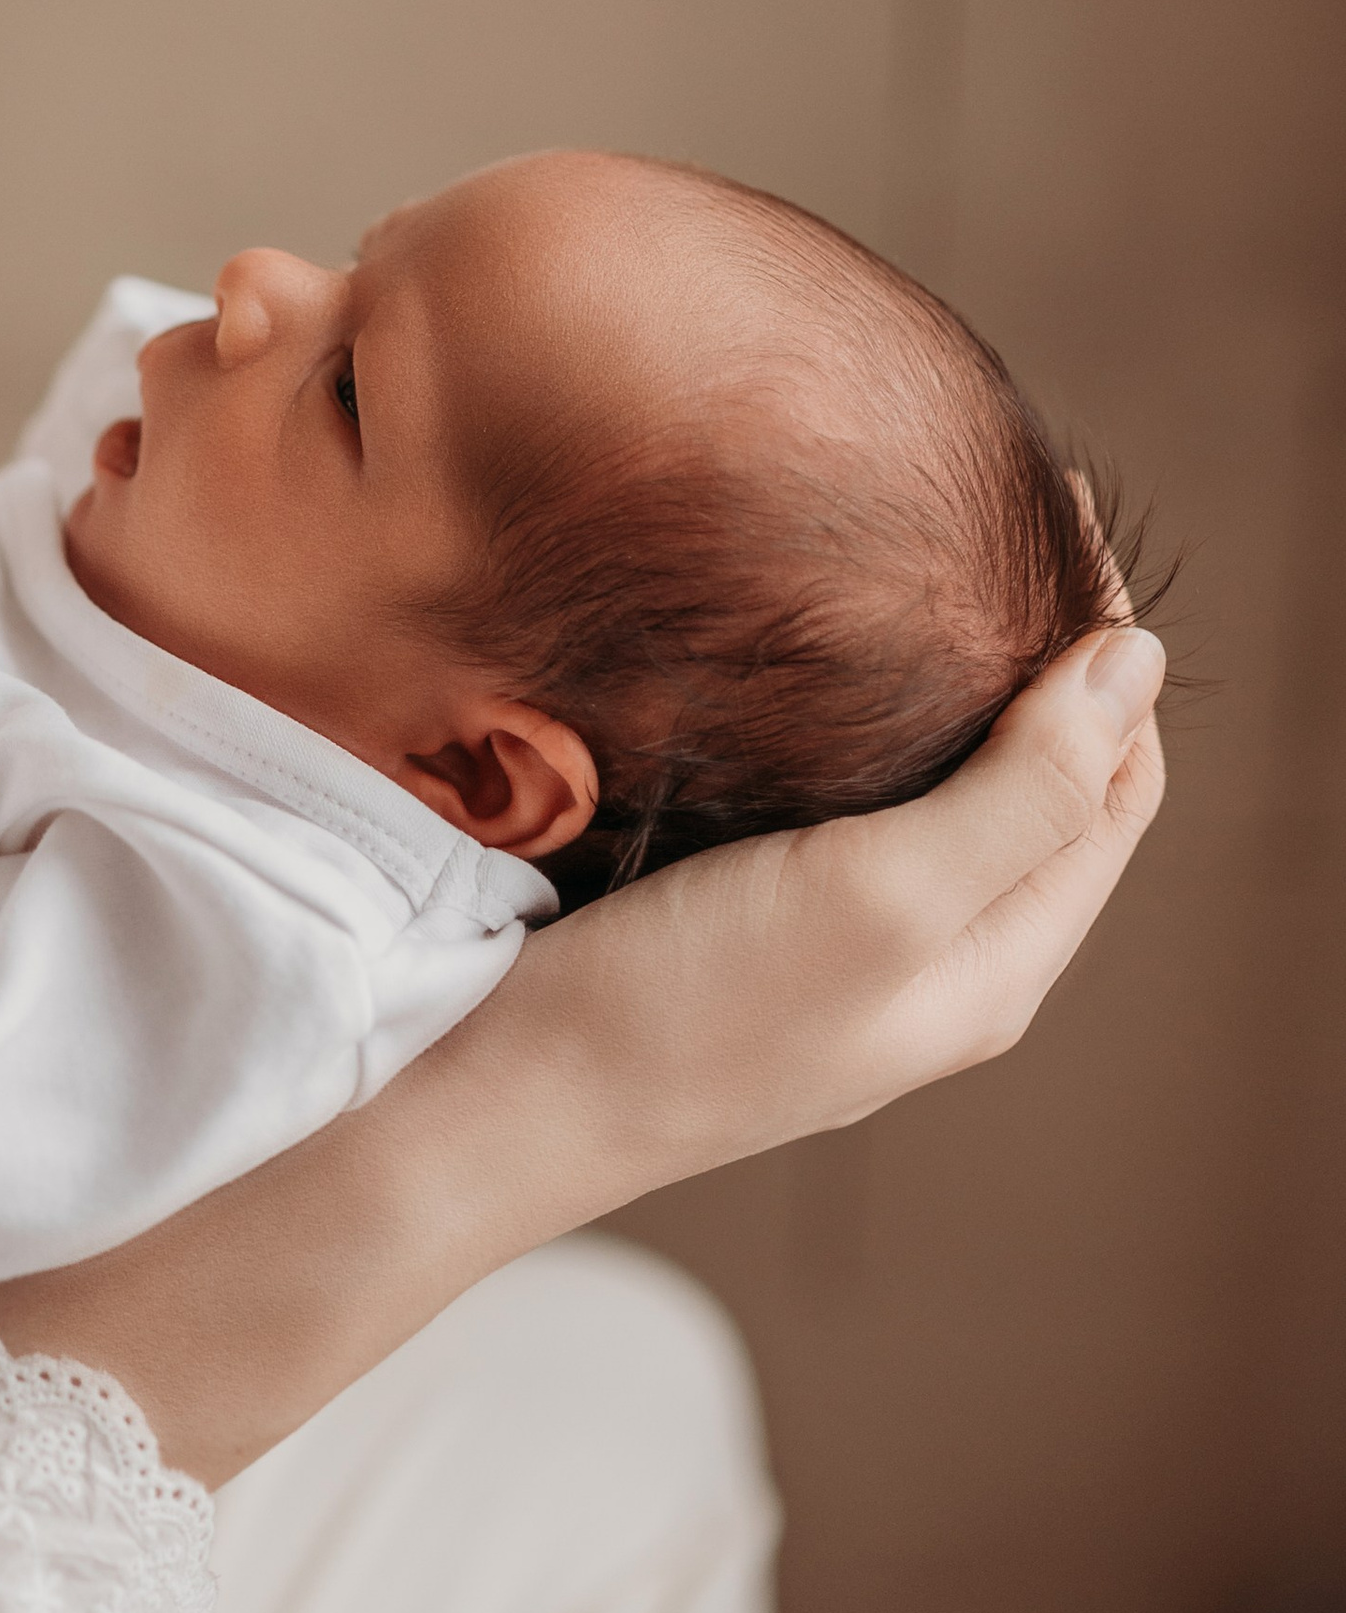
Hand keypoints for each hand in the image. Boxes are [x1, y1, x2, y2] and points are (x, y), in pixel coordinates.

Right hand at [0, 625, 1165, 1486]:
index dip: (1108, 653)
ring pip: (923, 783)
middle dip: (1033, 651)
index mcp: (994, 963)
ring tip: (891, 554)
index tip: (1051, 517)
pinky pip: (818, 796)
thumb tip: (1134, 662)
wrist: (479, 1101)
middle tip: (975, 512)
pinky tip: (781, 650)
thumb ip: (1022, 791)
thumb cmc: (679, 1017)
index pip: (1115, 782)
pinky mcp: (727, 912)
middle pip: (1034, 780)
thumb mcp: (881, 898)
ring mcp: (821, 937)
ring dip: (930, 677)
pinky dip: (830, 712)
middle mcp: (923, 954)